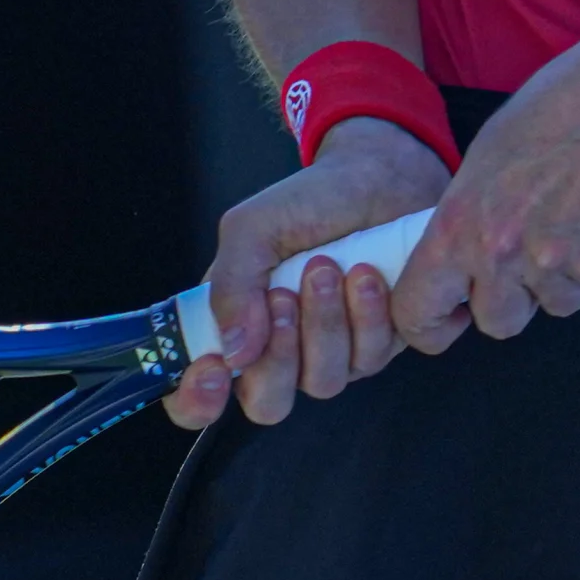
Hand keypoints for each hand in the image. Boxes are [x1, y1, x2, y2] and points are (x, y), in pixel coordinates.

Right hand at [161, 117, 448, 431]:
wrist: (380, 176)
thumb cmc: (309, 202)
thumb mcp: (254, 228)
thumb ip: (232, 283)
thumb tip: (232, 351)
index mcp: (235, 327)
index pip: (199, 396)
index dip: (198, 401)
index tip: (213, 371)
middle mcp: (280, 352)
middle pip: (267, 403)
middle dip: (277, 356)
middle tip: (285, 296)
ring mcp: (332, 354)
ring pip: (323, 382)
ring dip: (325, 324)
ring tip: (330, 267)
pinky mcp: (381, 345)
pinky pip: (372, 360)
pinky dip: (369, 317)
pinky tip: (368, 274)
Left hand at [389, 24, 579, 352]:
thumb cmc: (560, 109)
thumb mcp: (486, 159)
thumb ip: (468, 220)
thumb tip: (462, 264)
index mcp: (457, 223)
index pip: (415, 310)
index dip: (432, 322)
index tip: (454, 312)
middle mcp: (497, 251)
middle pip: (496, 322)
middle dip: (516, 298)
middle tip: (536, 252)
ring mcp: (552, 263)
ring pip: (554, 307)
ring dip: (567, 278)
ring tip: (579, 218)